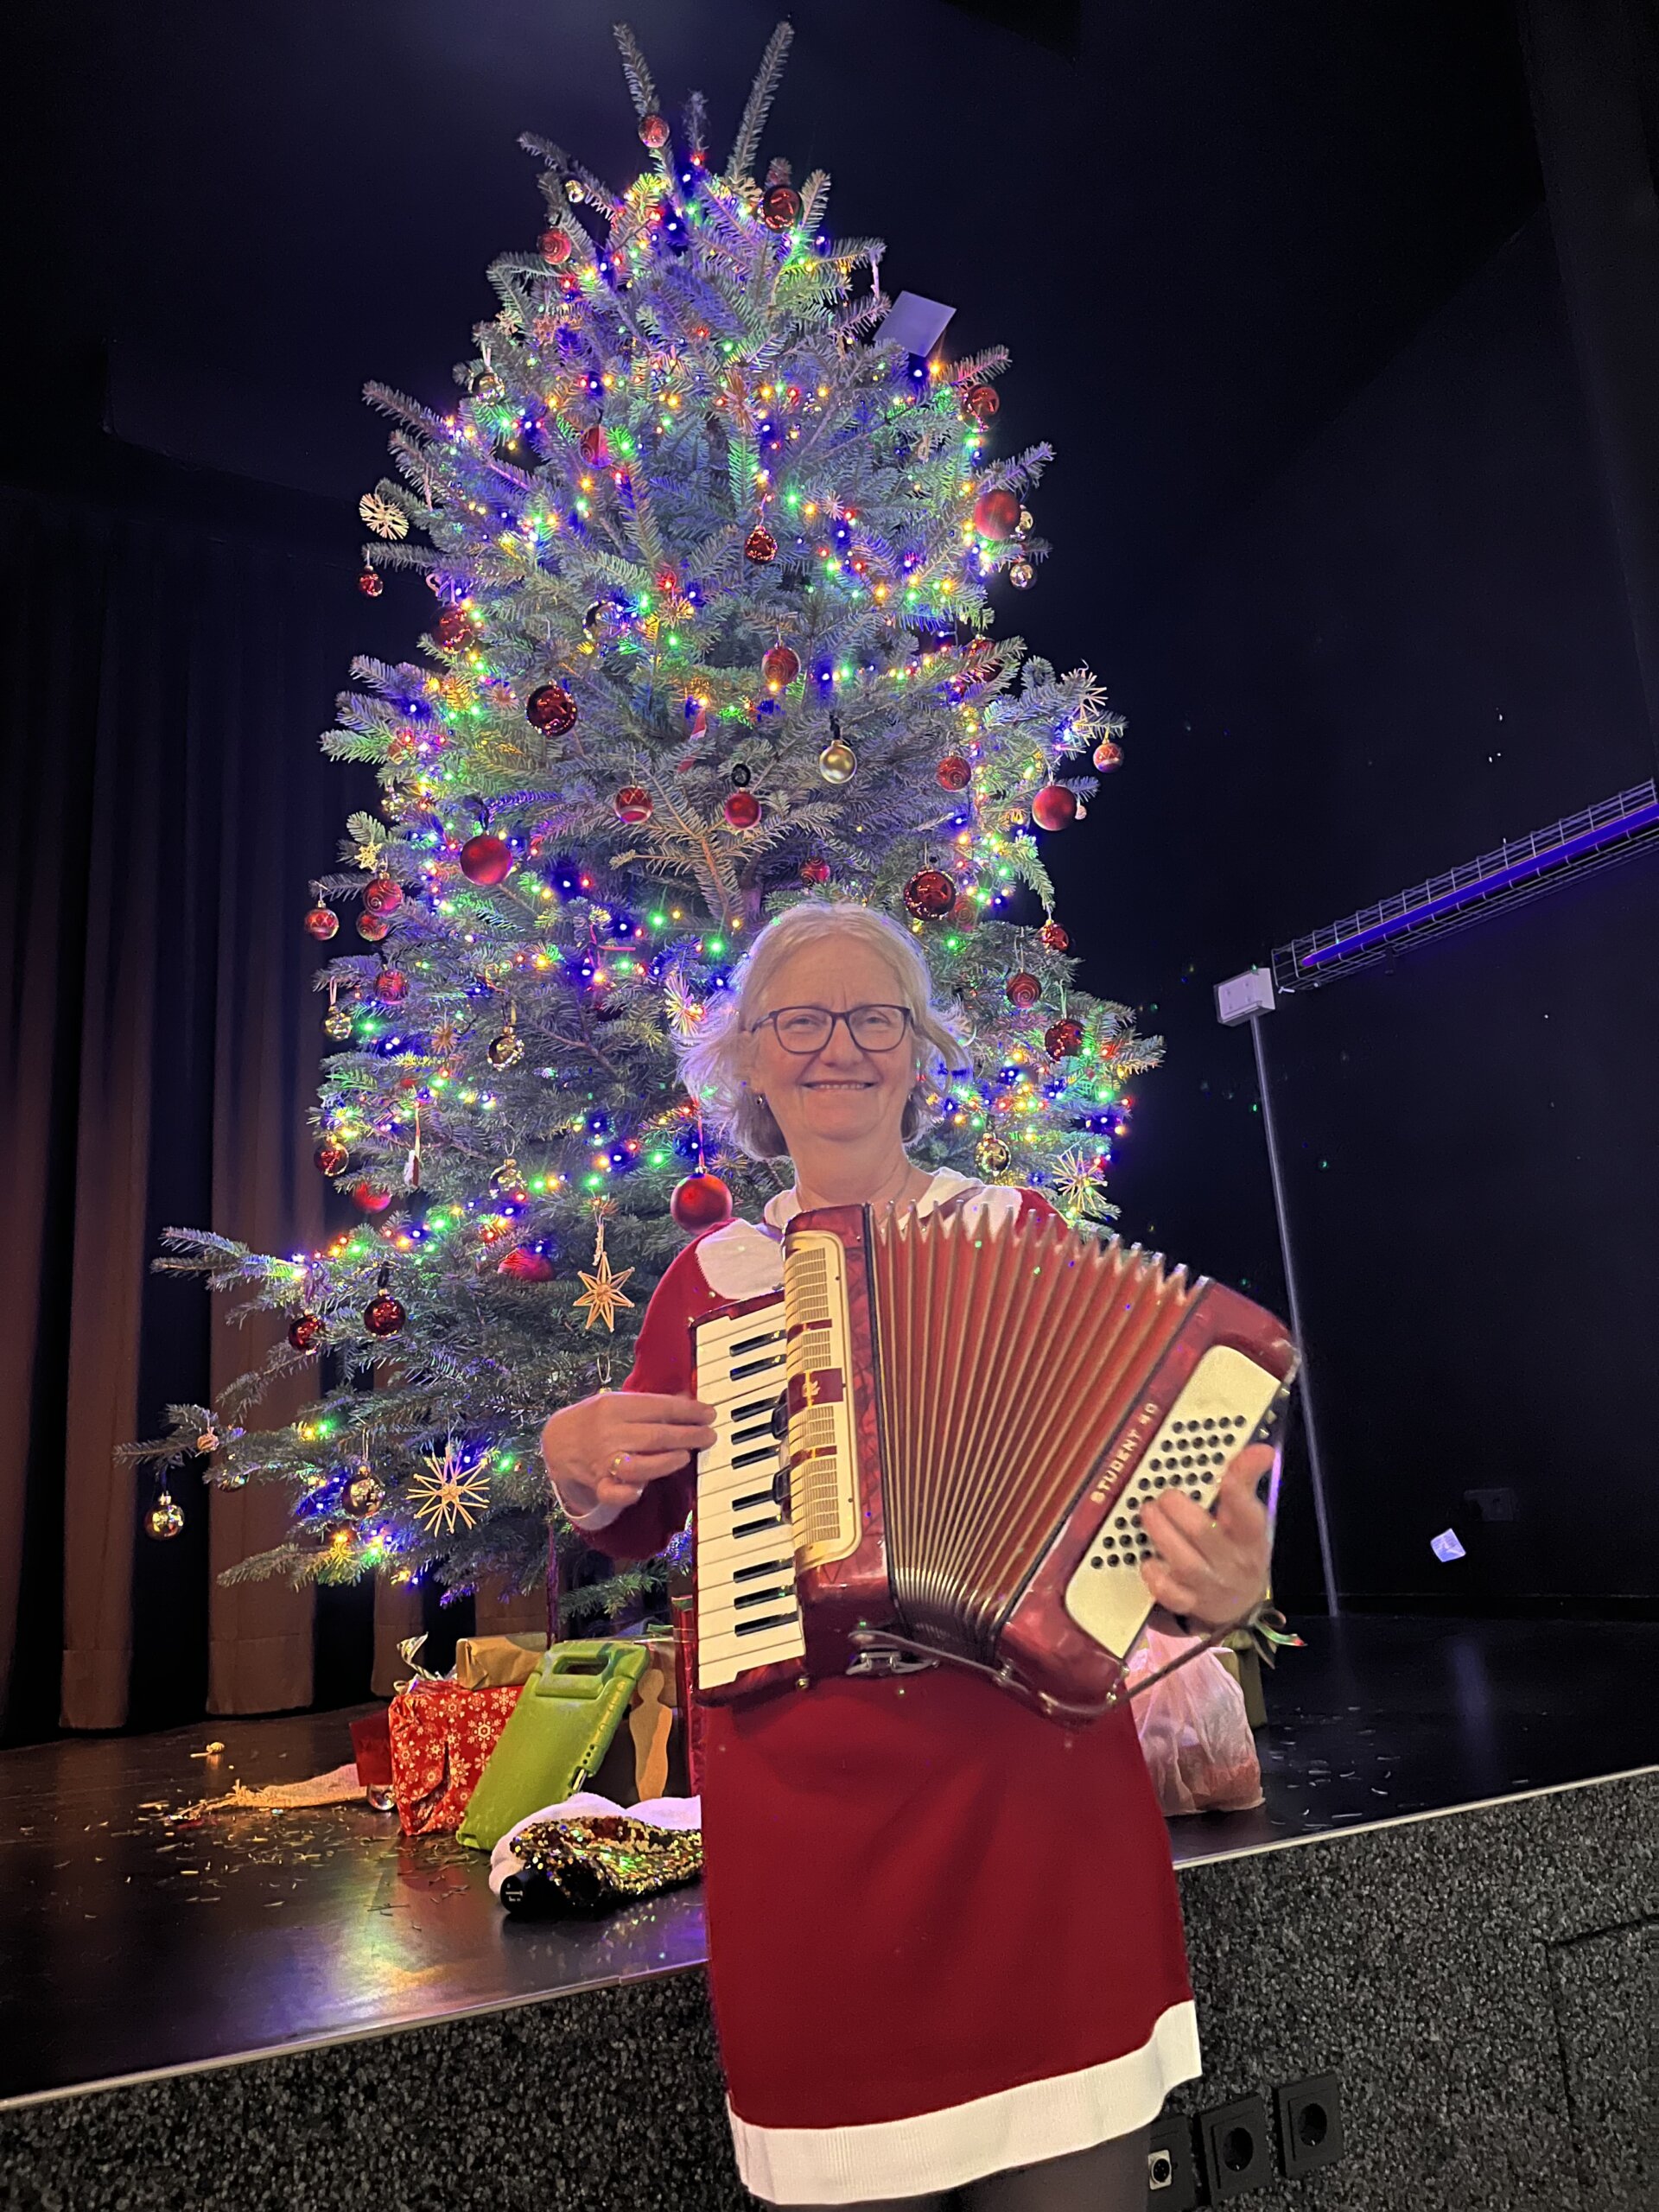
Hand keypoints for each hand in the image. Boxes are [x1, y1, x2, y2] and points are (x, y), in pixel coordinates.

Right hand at [541, 1390, 716, 1526]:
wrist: (558, 1440)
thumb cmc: (597, 1419)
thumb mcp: (619, 1402)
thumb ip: (651, 1404)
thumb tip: (690, 1400)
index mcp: (615, 1406)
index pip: (659, 1407)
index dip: (689, 1411)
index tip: (709, 1414)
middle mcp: (609, 1433)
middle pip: (656, 1435)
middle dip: (688, 1435)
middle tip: (709, 1435)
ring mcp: (603, 1460)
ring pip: (640, 1464)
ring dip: (667, 1461)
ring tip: (686, 1455)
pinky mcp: (599, 1484)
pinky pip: (613, 1493)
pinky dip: (627, 1494)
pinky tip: (641, 1490)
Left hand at [1138, 1444, 1273, 1632]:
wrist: (1242, 1605)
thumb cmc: (1240, 1551)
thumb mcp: (1248, 1518)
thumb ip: (1246, 1481)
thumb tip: (1260, 1449)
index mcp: (1250, 1537)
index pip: (1248, 1514)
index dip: (1238, 1492)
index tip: (1229, 1474)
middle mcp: (1232, 1561)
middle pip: (1204, 1535)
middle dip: (1179, 1510)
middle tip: (1165, 1495)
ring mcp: (1211, 1584)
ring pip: (1185, 1562)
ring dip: (1162, 1534)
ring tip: (1149, 1512)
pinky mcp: (1191, 1603)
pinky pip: (1171, 1595)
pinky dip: (1157, 1578)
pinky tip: (1149, 1562)